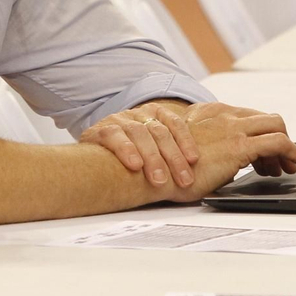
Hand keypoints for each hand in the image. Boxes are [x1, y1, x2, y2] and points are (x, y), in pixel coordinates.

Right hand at [80, 100, 199, 188]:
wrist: (91, 157)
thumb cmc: (131, 154)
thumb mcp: (154, 148)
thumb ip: (172, 152)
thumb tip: (204, 169)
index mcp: (154, 114)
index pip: (174, 123)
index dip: (185, 141)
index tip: (194, 161)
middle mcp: (138, 115)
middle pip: (160, 132)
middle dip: (173, 157)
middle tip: (184, 180)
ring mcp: (119, 121)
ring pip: (140, 134)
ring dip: (152, 158)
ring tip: (160, 180)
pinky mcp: (100, 130)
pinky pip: (114, 136)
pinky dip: (126, 150)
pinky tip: (135, 164)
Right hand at [162, 103, 295, 202]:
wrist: (151, 172)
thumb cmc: (163, 167)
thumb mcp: (185, 149)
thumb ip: (204, 147)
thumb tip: (217, 162)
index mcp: (209, 112)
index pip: (247, 116)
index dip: (260, 134)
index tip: (265, 155)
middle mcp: (223, 115)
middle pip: (264, 118)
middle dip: (278, 139)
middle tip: (280, 163)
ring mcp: (232, 128)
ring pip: (276, 125)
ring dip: (286, 146)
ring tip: (287, 167)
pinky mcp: (238, 146)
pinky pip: (279, 142)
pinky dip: (293, 152)